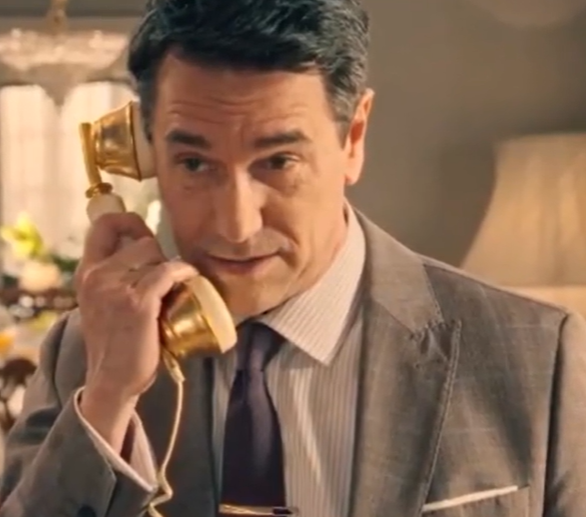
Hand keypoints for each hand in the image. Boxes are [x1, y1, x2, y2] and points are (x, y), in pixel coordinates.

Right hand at [74, 212, 196, 448]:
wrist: (112, 380)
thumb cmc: (114, 343)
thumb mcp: (101, 303)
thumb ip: (113, 278)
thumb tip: (145, 254)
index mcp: (86, 273)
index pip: (103, 227)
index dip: (127, 221)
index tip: (143, 230)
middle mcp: (97, 276)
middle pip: (142, 243)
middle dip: (159, 257)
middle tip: (165, 279)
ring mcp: (116, 288)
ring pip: (156, 257)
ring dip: (171, 269)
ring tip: (174, 289)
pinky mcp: (138, 302)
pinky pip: (168, 272)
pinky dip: (183, 272)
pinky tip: (189, 279)